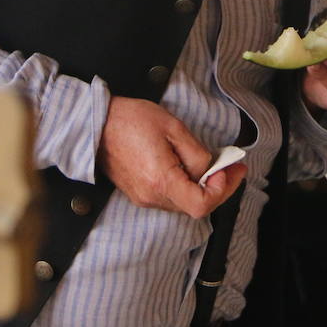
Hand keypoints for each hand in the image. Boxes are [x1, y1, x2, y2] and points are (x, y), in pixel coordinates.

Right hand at [97, 97, 245, 218]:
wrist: (96, 122)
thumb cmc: (132, 120)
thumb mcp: (174, 128)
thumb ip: (197, 154)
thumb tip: (211, 171)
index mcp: (161, 181)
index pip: (201, 205)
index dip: (222, 190)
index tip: (229, 169)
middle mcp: (151, 197)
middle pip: (195, 207)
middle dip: (218, 187)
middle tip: (231, 165)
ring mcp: (143, 198)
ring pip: (183, 203)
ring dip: (203, 187)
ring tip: (213, 165)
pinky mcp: (139, 194)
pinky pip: (170, 197)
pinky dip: (186, 186)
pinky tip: (191, 168)